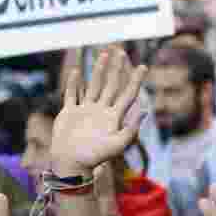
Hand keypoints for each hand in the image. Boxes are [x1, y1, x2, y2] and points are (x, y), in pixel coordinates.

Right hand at [49, 48, 147, 174]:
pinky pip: (72, 94)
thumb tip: (145, 110)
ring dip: (98, 70)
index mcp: (114, 117)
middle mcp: (101, 111)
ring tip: (103, 54)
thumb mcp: (118, 144)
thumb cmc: (96, 157)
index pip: (128, 94)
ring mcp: (85, 111)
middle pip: (111, 85)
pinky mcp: (70, 113)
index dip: (136, 81)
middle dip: (117, 69)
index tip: (144, 66)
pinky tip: (78, 71)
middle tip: (121, 52)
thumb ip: (131, 128)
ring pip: (93, 85)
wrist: (72, 163)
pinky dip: (74, 83)